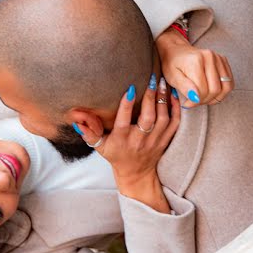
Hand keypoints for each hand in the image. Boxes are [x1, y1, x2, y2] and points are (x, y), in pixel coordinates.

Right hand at [75, 77, 180, 212]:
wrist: (136, 174)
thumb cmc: (116, 155)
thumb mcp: (100, 147)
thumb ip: (88, 133)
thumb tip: (76, 120)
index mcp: (122, 140)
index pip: (124, 121)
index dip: (127, 105)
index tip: (130, 89)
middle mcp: (140, 140)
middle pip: (148, 118)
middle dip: (150, 97)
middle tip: (150, 78)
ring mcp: (155, 140)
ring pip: (163, 119)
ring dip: (164, 100)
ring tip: (161, 82)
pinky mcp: (165, 140)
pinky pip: (175, 123)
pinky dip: (176, 108)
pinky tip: (173, 94)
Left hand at [155, 26, 233, 108]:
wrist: (177, 50)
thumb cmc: (173, 64)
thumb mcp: (172, 77)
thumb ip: (184, 87)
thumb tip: (196, 97)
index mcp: (196, 61)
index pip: (203, 90)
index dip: (195, 101)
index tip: (187, 103)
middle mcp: (210, 57)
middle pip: (215, 90)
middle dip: (205, 100)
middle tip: (195, 101)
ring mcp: (218, 58)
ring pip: (225, 87)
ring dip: (215, 97)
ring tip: (203, 97)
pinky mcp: (223, 60)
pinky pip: (230, 82)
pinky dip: (222, 91)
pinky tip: (211, 92)